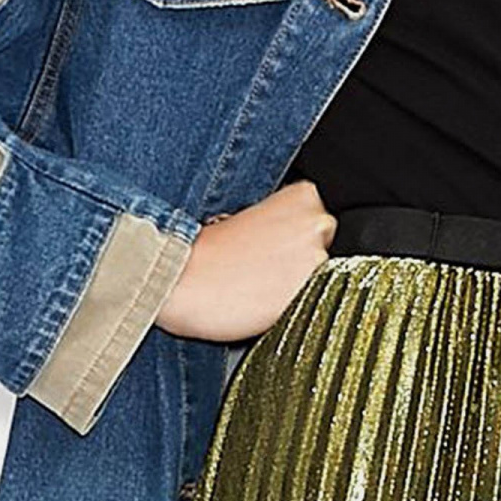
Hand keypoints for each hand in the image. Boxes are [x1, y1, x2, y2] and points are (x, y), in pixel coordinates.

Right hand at [156, 177, 336, 341]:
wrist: (176, 278)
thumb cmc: (201, 250)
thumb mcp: (245, 217)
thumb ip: (281, 222)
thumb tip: (292, 240)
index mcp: (303, 196)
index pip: (317, 217)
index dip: (291, 234)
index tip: (268, 243)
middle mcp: (317, 225)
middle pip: (323, 247)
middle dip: (298, 258)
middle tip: (260, 265)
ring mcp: (316, 262)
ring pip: (318, 277)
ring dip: (294, 283)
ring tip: (256, 284)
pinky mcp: (307, 297)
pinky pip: (308, 304)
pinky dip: (289, 305)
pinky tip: (260, 300)